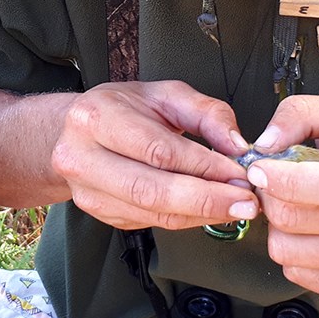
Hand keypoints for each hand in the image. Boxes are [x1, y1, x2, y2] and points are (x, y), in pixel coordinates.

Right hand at [51, 80, 260, 230]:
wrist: (73, 131)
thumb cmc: (122, 109)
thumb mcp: (165, 94)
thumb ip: (207, 113)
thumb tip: (236, 146)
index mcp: (97, 117)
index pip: (158, 150)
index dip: (204, 166)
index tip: (240, 173)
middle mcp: (83, 157)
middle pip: (152, 190)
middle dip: (206, 200)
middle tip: (245, 202)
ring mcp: (88, 190)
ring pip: (153, 212)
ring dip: (201, 214)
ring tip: (235, 207)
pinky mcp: (100, 212)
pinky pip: (150, 223)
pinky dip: (186, 219)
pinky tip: (208, 210)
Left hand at [243, 94, 318, 302]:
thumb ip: (300, 115)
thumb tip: (264, 145)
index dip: (284, 179)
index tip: (261, 170)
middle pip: (292, 218)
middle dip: (271, 198)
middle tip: (279, 186)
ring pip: (286, 250)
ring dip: (280, 228)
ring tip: (301, 211)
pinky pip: (298, 274)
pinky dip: (295, 253)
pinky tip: (313, 235)